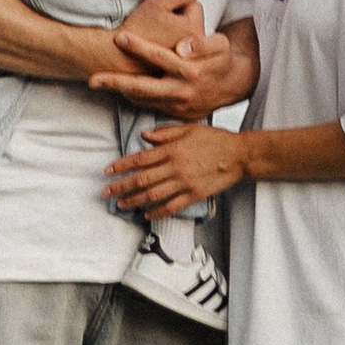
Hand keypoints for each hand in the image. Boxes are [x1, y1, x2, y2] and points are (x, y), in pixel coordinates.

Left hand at [89, 0, 258, 119]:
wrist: (233, 86)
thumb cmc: (222, 59)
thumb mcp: (220, 45)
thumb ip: (202, 44)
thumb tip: (181, 47)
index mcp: (190, 71)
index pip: (160, 57)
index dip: (139, 47)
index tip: (120, 37)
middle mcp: (181, 90)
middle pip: (143, 86)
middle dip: (116, 82)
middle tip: (92, 78)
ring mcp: (176, 105)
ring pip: (142, 99)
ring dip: (120, 91)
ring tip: (99, 82)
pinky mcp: (174, 114)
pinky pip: (148, 106)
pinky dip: (133, 98)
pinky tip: (121, 88)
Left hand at [106, 121, 247, 216]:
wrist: (239, 155)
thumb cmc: (216, 140)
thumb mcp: (190, 129)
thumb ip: (166, 133)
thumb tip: (145, 136)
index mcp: (172, 149)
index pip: (140, 159)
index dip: (121, 165)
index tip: (108, 171)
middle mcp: (175, 167)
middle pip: (142, 179)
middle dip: (121, 186)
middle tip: (106, 192)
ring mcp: (184, 183)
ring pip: (153, 195)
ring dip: (134, 200)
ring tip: (121, 204)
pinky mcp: (194, 195)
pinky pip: (171, 206)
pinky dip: (157, 212)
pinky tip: (147, 215)